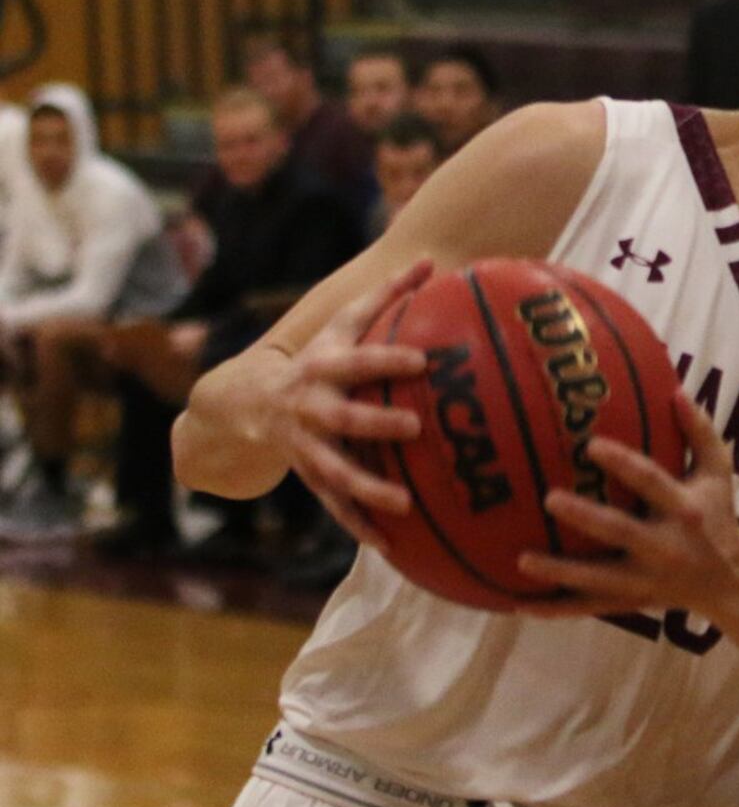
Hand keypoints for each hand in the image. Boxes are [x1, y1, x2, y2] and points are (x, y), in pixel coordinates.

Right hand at [268, 260, 431, 550]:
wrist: (242, 402)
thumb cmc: (314, 358)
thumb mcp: (339, 325)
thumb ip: (384, 296)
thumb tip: (429, 259)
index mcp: (321, 367)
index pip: (356, 359)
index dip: (385, 359)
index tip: (422, 360)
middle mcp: (309, 407)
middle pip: (341, 416)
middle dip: (374, 421)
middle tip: (414, 425)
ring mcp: (305, 446)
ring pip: (334, 470)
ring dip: (367, 488)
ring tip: (404, 504)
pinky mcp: (307, 477)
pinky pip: (334, 506)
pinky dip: (359, 526)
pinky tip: (390, 547)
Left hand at [516, 389, 738, 620]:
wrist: (731, 583)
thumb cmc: (717, 517)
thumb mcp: (719, 474)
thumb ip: (700, 432)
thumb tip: (675, 391)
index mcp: (684, 511)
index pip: (652, 483)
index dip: (623, 464)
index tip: (590, 444)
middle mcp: (664, 547)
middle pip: (620, 532)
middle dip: (586, 518)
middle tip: (550, 498)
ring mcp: (645, 580)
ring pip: (597, 578)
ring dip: (560, 572)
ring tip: (521, 560)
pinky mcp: (630, 603)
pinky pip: (587, 607)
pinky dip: (555, 609)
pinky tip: (518, 606)